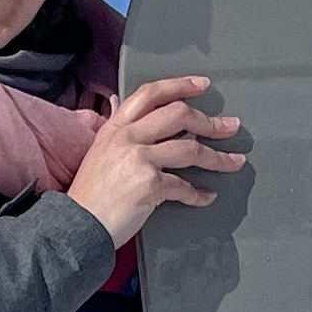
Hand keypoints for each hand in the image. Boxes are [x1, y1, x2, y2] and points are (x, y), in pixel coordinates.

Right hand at [66, 75, 246, 246]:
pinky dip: (199, 195)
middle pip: (179, 115)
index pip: (151, 94)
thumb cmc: (89, 195)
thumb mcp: (100, 153)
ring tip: (235, 161)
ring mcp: (139, 159)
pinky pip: (184, 187)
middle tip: (231, 126)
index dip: (180, 85)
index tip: (202, 85)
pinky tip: (208, 197)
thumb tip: (139, 119)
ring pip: (190, 149)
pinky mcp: (149, 185)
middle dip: (211, 121)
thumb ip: (122, 135)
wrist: (76, 226)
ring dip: (218, 156)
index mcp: (116, 127)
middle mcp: (127, 137)